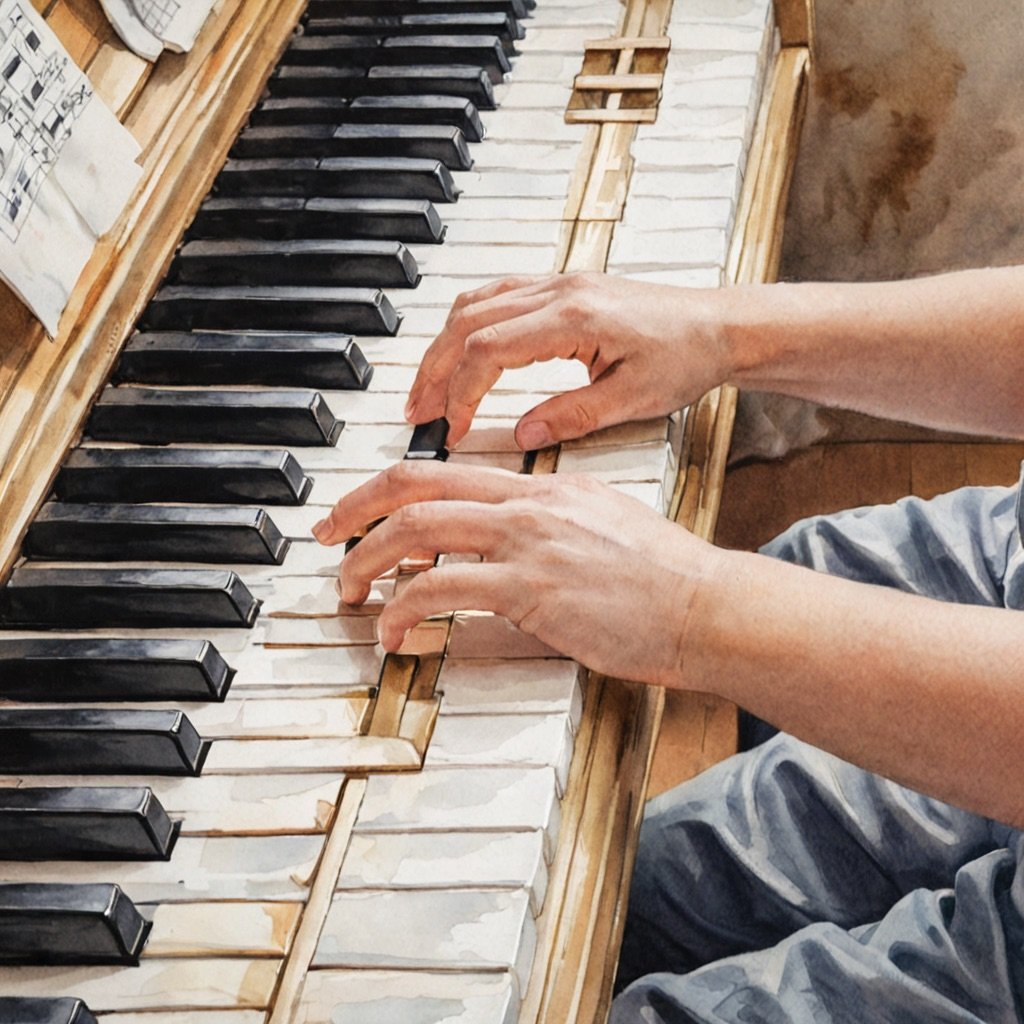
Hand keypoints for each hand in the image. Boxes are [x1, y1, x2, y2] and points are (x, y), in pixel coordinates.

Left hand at [313, 461, 722, 687]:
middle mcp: (528, 504)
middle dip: (355, 510)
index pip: (445, 471)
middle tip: (326, 537)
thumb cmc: (664, 576)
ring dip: (366, 561)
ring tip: (348, 591)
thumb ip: (550, 524)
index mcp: (543, 487)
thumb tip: (508, 540)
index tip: (360, 509)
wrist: (706, 604)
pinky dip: (402, 609)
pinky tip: (393, 632)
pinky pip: (442, 589)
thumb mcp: (602, 526)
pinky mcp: (532, 589)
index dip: (388, 487)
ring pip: (417, 532)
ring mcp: (528, 543)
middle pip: (415, 488)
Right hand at [404, 272, 731, 448]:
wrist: (719, 325)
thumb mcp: (631, 399)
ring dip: (444, 344)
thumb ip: (571, 417)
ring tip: (428, 387)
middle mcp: (558, 291)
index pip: (488, 350)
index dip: (461, 392)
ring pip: (475, 303)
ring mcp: (558, 284)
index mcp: (573, 317)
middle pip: (467, 322)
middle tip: (417, 410)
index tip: (453, 427)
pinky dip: (468, 324)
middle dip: (435, 369)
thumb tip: (522, 435)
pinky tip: (459, 350)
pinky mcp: (562, 289)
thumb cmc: (686, 357)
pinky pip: (497, 295)